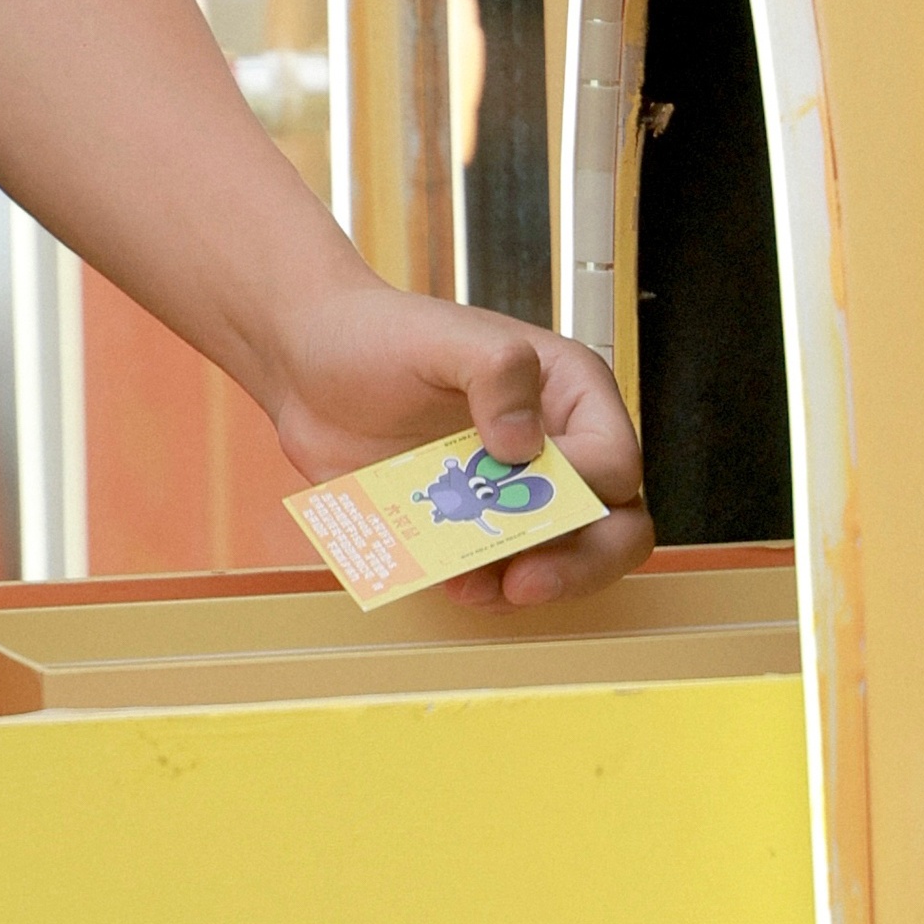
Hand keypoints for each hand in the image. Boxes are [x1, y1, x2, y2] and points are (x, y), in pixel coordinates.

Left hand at [263, 280, 653, 607]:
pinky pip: (500, 575)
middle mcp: (556, 448)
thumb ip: (497, 370)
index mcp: (569, 394)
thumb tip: (524, 444)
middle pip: (616, 527)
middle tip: (527, 580)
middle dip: (581, 563)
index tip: (522, 484)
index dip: (583, 486)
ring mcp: (515, 495)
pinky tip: (451, 579)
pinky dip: (484, 588)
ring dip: (528, 583)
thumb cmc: (375, 336)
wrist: (306, 368)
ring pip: (565, 563)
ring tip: (473, 583)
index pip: (614, 461)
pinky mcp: (473, 527)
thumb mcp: (441, 336)